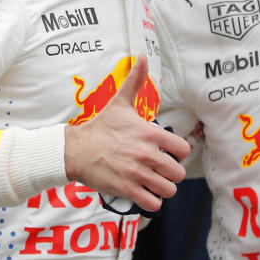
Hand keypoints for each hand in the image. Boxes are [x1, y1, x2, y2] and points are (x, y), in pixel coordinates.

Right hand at [64, 55, 190, 211]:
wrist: (75, 150)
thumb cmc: (101, 127)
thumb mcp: (120, 102)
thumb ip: (135, 80)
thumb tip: (143, 57)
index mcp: (150, 134)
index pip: (183, 149)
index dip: (179, 153)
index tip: (170, 153)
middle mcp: (146, 154)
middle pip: (178, 173)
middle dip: (172, 173)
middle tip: (162, 171)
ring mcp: (137, 174)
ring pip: (168, 189)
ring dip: (164, 188)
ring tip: (156, 183)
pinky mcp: (126, 190)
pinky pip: (153, 203)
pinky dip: (153, 201)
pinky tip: (147, 194)